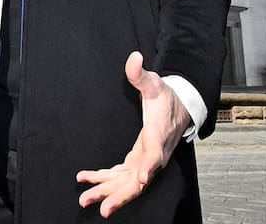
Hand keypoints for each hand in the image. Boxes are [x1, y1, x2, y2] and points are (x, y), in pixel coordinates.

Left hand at [75, 52, 190, 217]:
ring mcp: (145, 160)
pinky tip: (87, 180)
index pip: (154, 154)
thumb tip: (133, 58)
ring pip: (127, 183)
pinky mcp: (138, 160)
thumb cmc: (167, 98)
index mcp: (157, 135)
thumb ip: (141, 74)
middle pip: (138, 180)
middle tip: (101, 207)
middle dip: (120, 195)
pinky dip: (105, 180)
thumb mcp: (155, 83)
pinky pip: (121, 175)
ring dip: (107, 192)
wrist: (180, 109)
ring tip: (85, 199)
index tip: (139, 179)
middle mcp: (153, 154)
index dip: (147, 167)